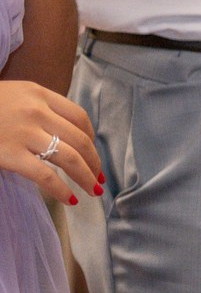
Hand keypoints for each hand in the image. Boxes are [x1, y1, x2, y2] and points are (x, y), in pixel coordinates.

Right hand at [0, 83, 101, 206]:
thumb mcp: (12, 95)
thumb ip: (37, 108)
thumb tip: (63, 132)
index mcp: (38, 94)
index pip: (79, 116)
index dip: (91, 138)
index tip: (94, 153)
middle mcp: (36, 111)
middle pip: (80, 139)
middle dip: (94, 162)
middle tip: (99, 178)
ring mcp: (24, 133)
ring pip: (70, 158)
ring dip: (87, 177)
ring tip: (93, 191)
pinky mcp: (10, 154)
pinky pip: (46, 175)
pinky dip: (62, 189)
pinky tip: (70, 199)